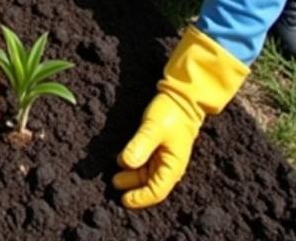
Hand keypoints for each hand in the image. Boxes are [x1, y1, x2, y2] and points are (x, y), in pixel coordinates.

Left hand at [113, 26, 247, 208]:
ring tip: (114, 175)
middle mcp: (170, 166)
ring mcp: (164, 157)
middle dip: (132, 187)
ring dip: (131, 176)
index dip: (140, 197)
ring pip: (146, 174)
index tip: (123, 198)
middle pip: (149, 184)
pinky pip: (145, 163)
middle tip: (113, 183)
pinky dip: (133, 165)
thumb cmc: (170, 113)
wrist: (181, 97)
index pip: (156, 191)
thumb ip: (140, 144)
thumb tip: (126, 163)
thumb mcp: (153, 128)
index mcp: (173, 166)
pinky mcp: (158, 148)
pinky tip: (121, 160)